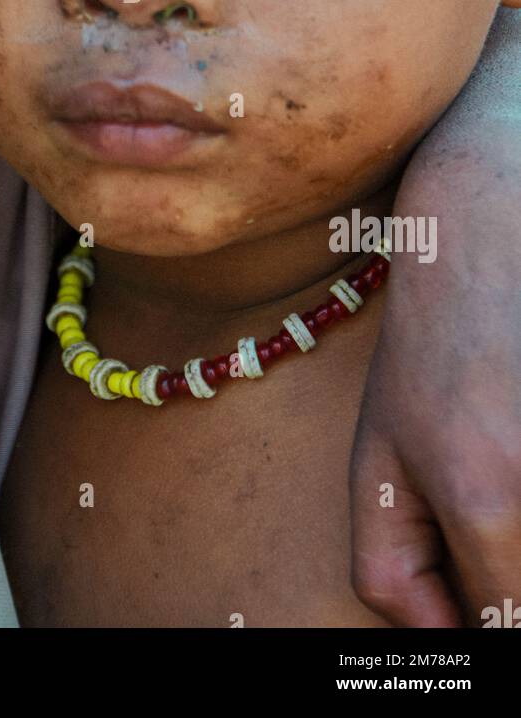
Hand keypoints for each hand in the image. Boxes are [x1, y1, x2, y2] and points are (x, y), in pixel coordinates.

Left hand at [350, 115, 520, 626]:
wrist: (489, 240)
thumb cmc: (427, 352)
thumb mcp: (377, 459)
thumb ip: (393, 572)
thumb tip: (447, 645)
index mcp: (486, 500)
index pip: (511, 634)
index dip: (489, 628)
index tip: (478, 598)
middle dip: (510, 582)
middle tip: (487, 518)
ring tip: (500, 461)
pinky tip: (517, 443)